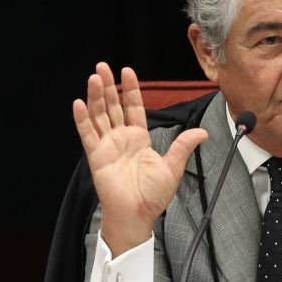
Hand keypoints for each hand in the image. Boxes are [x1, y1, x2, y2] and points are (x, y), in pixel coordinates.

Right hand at [72, 62, 207, 256]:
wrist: (138, 215)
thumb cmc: (153, 195)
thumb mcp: (173, 166)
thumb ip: (183, 146)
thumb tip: (202, 132)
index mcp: (139, 138)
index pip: (133, 107)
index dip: (131, 89)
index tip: (127, 71)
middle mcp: (121, 138)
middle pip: (113, 106)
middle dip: (108, 86)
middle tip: (102, 66)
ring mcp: (107, 146)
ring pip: (99, 115)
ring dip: (95, 96)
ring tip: (93, 77)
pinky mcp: (96, 157)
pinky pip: (88, 135)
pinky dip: (82, 120)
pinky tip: (79, 103)